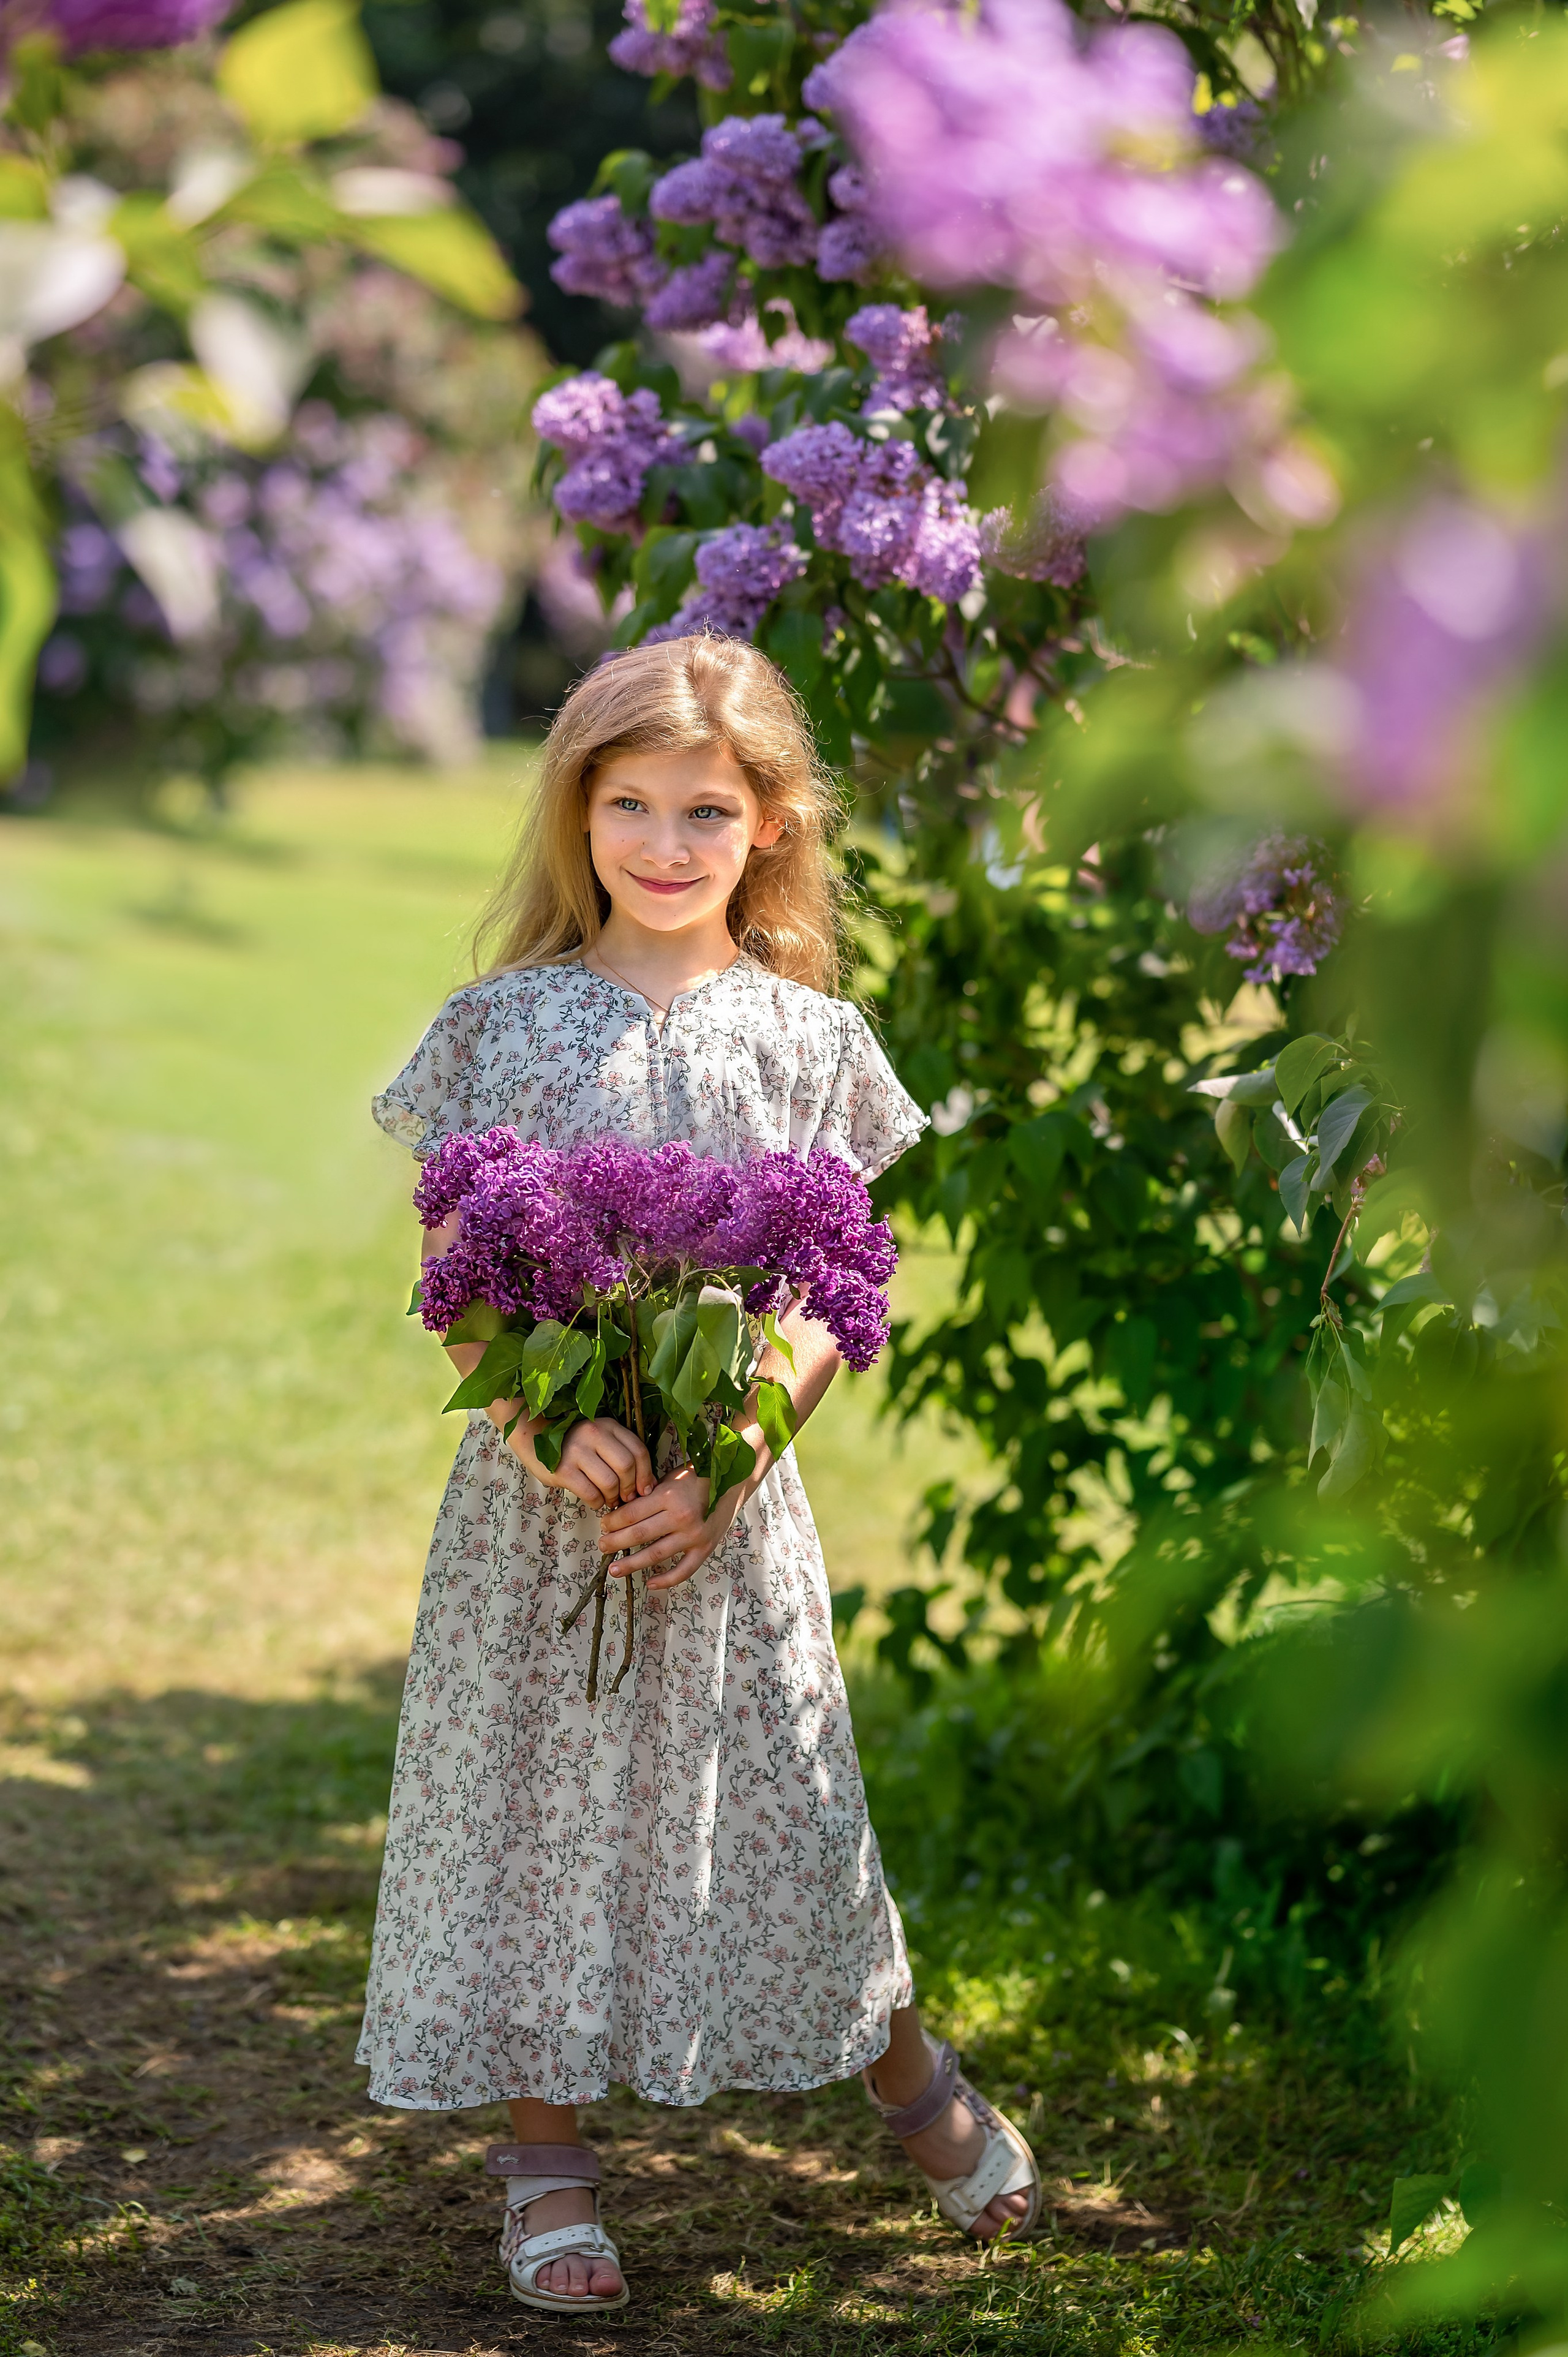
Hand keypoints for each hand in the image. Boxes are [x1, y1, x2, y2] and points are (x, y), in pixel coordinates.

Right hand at [515, 1415, 652, 1510]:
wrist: (535, 1439)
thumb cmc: (575, 1445)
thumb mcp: (601, 1440)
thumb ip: (623, 1454)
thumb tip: (647, 1486)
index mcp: (608, 1425)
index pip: (638, 1450)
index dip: (646, 1474)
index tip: (644, 1489)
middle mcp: (594, 1433)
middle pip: (626, 1466)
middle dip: (630, 1488)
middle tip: (626, 1497)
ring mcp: (577, 1451)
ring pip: (610, 1482)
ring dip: (613, 1497)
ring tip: (610, 1500)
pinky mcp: (563, 1469)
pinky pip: (591, 1494)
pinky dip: (597, 1502)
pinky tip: (595, 1500)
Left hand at [598, 1461, 747, 1591]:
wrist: (732, 1481)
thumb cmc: (695, 1478)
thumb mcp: (668, 1478)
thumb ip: (647, 1493)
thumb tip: (619, 1510)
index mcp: (668, 1495)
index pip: (631, 1513)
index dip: (612, 1521)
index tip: (603, 1525)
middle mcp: (680, 1516)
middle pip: (638, 1534)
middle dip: (615, 1542)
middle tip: (601, 1547)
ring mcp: (694, 1535)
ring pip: (655, 1555)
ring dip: (631, 1564)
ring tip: (614, 1570)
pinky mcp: (705, 1548)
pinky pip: (683, 1570)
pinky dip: (666, 1580)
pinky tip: (650, 1583)